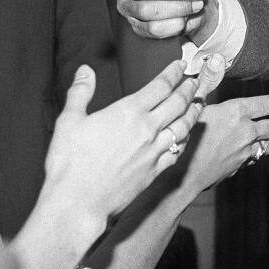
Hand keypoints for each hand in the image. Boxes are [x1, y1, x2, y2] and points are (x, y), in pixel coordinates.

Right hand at [41, 58, 206, 229]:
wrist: (78, 203)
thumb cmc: (69, 163)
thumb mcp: (69, 121)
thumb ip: (80, 93)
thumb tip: (85, 71)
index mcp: (129, 112)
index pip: (160, 86)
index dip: (173, 73)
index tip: (181, 65)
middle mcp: (148, 129)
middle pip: (178, 102)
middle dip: (189, 88)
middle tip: (195, 80)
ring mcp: (155, 151)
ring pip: (184, 126)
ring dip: (194, 112)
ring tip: (199, 103)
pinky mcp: (156, 170)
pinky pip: (178, 151)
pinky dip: (185, 140)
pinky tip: (185, 137)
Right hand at [166, 87, 268, 199]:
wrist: (179, 175)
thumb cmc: (182, 137)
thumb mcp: (194, 104)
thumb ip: (207, 81)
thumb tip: (216, 58)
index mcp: (236, 113)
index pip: (265, 104)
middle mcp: (245, 132)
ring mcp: (243, 151)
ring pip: (267, 145)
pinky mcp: (237, 167)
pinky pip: (254, 159)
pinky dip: (259, 155)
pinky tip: (260, 155)